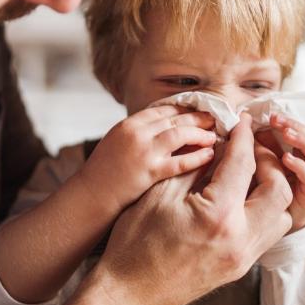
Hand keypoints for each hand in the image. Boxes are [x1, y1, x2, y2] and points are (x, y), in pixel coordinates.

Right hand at [66, 114, 293, 304]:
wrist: (129, 292)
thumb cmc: (135, 243)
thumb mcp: (160, 193)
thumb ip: (194, 166)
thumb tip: (216, 145)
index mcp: (218, 217)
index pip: (244, 165)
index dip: (242, 138)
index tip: (241, 123)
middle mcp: (240, 239)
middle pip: (278, 190)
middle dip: (268, 162)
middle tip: (249, 147)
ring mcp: (243, 258)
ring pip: (281, 215)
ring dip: (272, 189)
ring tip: (251, 172)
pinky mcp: (240, 268)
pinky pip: (267, 234)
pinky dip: (264, 210)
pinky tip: (243, 198)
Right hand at [76, 105, 216, 211]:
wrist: (89, 196)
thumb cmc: (104, 173)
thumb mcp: (117, 142)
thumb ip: (140, 133)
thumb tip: (166, 128)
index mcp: (129, 123)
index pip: (164, 108)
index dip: (185, 108)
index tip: (200, 111)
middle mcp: (136, 133)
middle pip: (175, 118)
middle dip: (198, 117)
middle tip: (215, 119)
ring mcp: (143, 151)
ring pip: (180, 134)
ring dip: (200, 134)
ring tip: (214, 136)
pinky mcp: (149, 171)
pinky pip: (180, 162)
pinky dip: (197, 157)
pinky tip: (209, 156)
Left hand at [264, 113, 304, 231]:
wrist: (266, 229)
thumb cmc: (261, 193)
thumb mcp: (260, 164)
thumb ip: (260, 147)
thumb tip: (248, 124)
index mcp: (302, 157)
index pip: (304, 133)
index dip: (292, 123)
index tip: (273, 116)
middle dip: (297, 128)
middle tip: (279, 120)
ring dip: (303, 141)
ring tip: (287, 133)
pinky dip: (301, 167)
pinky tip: (286, 159)